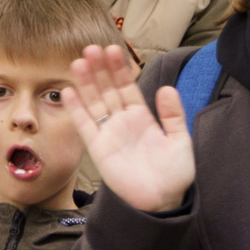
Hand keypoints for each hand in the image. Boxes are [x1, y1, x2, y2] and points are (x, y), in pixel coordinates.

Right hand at [67, 43, 196, 211]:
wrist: (162, 201)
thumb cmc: (174, 174)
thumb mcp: (180, 140)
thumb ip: (173, 115)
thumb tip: (167, 88)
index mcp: (143, 118)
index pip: (128, 87)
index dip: (119, 70)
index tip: (113, 50)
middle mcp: (123, 122)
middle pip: (108, 90)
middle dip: (100, 70)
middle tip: (91, 48)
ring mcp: (109, 134)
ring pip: (94, 103)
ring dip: (86, 83)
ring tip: (79, 61)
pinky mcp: (98, 148)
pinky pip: (85, 125)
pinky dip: (77, 109)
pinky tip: (69, 91)